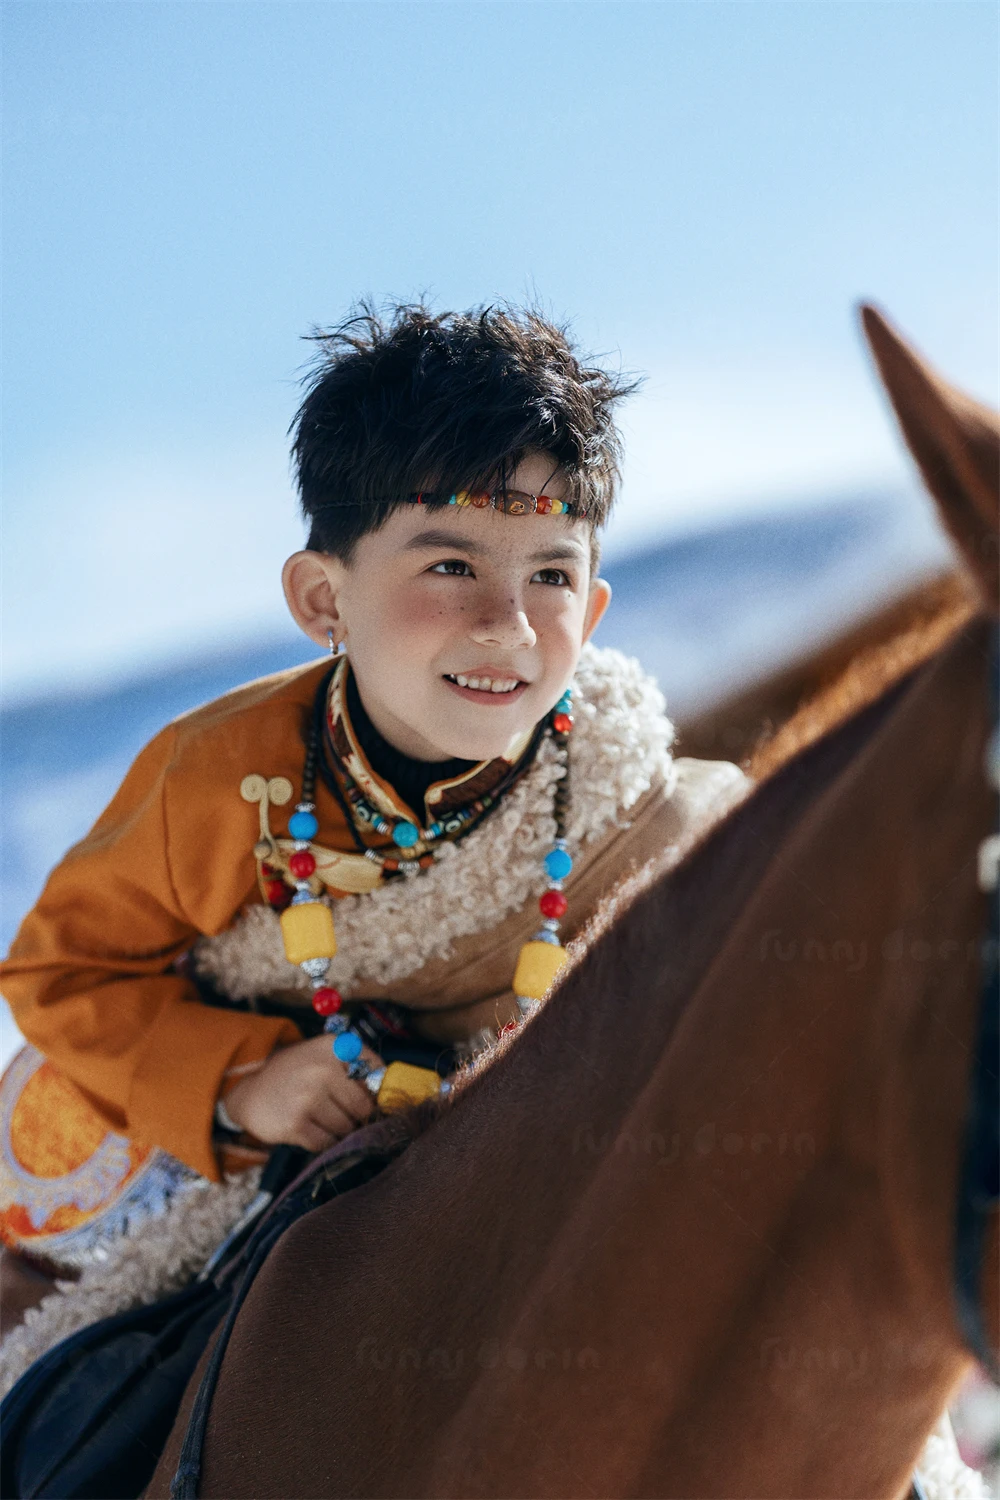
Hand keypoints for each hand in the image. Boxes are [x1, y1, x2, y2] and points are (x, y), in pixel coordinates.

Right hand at [222, 1034, 382, 1151]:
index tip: (369, 1098)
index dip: (376, 1091)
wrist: (248, 1090)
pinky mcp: (296, 1124)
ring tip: (322, 1119)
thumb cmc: (295, 1074)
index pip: (376, 1073)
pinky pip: (327, 1143)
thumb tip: (389, 1092)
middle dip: (356, 1116)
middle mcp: (322, 1068)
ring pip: (347, 1127)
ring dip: (339, 1130)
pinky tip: (310, 1129)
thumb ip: (356, 1066)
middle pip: (364, 1107)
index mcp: (334, 1046)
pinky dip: (323, 1142)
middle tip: (340, 1113)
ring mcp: (308, 1097)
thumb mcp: (323, 1055)